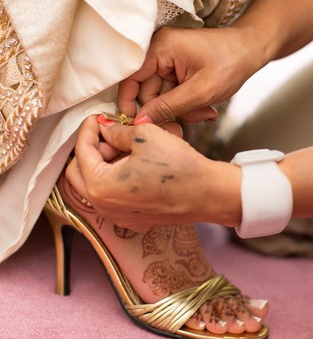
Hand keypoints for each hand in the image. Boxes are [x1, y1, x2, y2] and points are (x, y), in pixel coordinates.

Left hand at [66, 115, 241, 230]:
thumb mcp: (144, 135)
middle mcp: (104, 207)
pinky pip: (113, 198)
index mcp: (101, 186)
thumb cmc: (178, 165)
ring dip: (103, 165)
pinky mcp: (133, 220)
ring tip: (125, 147)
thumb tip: (105, 128)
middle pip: (78, 173)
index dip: (88, 129)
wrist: (208, 194)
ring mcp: (118, 217)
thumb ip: (117, 131)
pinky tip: (135, 165)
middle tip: (109, 134)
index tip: (98, 118)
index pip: (82, 151)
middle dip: (91, 150)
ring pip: (95, 186)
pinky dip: (115, 180)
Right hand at [118, 25, 257, 125]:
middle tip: (181, 130)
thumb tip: (141, 121)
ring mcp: (167, 61)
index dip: (128, 102)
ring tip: (204, 113)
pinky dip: (186, 106)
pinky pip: (172, 95)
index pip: (130, 78)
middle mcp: (159, 51)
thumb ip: (168, 107)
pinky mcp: (176, 70)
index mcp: (160, 48)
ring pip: (160, 97)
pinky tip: (204, 108)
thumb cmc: (230, 63)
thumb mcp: (200, 92)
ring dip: (180, 111)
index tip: (136, 125)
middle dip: (165, 112)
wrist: (252, 51)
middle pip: (146, 91)